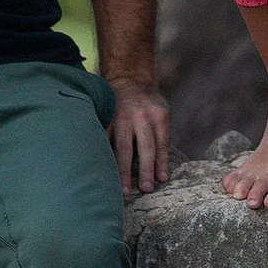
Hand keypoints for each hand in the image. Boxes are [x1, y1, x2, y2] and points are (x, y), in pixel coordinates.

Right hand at [107, 79, 171, 195]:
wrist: (128, 79)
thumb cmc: (148, 104)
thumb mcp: (161, 113)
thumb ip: (161, 139)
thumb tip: (162, 175)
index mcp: (158, 115)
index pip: (161, 143)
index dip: (161, 163)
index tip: (161, 180)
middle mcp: (140, 116)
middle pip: (145, 147)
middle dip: (146, 170)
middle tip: (146, 189)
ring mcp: (121, 117)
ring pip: (122, 147)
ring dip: (124, 170)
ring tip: (124, 189)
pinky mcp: (107, 119)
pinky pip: (106, 142)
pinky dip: (106, 159)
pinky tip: (104, 174)